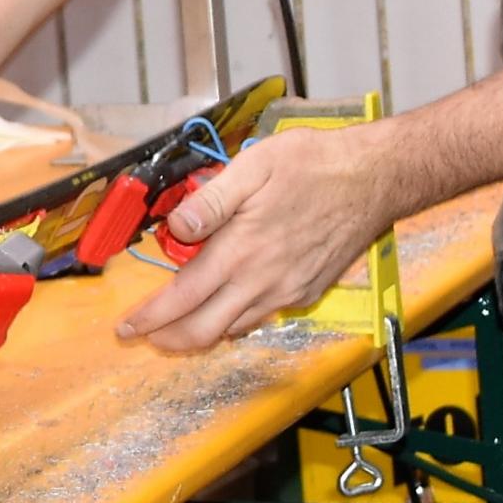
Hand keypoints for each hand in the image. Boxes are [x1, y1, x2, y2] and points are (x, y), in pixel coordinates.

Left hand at [114, 125, 401, 352]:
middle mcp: (264, 281)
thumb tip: (176, 225)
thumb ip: (211, 200)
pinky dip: (234, 321)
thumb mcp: (255, 165)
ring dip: (200, 333)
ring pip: (234, 329)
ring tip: (176, 325)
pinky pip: (261, 318)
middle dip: (168, 338)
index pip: (184, 297)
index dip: (151, 318)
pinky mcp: (307, 293)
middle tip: (143, 336)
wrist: (375, 179)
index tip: (127, 327)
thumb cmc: (317, 165)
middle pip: (205, 329)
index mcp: (243, 250)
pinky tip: (224, 307)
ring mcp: (288, 292)